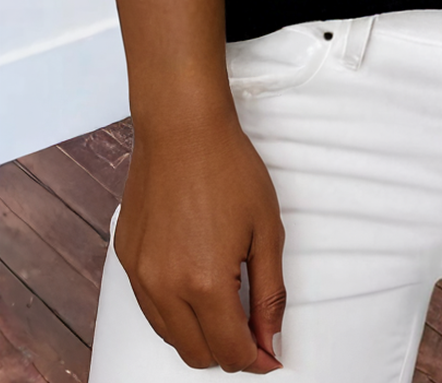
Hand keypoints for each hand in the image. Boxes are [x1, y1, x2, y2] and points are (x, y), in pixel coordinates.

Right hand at [114, 110, 285, 372]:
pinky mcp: (126, 259)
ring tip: (226, 309)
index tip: (270, 354)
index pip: (230, 351)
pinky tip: (195, 288)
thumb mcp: (266, 230)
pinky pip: (150, 307)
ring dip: (199, 335)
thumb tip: (269, 336)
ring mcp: (141, 275)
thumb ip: (269, 293)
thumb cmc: (227, 167)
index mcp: (205, 283)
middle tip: (252, 332)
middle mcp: (166, 288)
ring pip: (170, 335)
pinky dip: (174, 312)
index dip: (256, 358)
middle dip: (228, 352)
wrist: (182, 127)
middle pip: (197, 353)